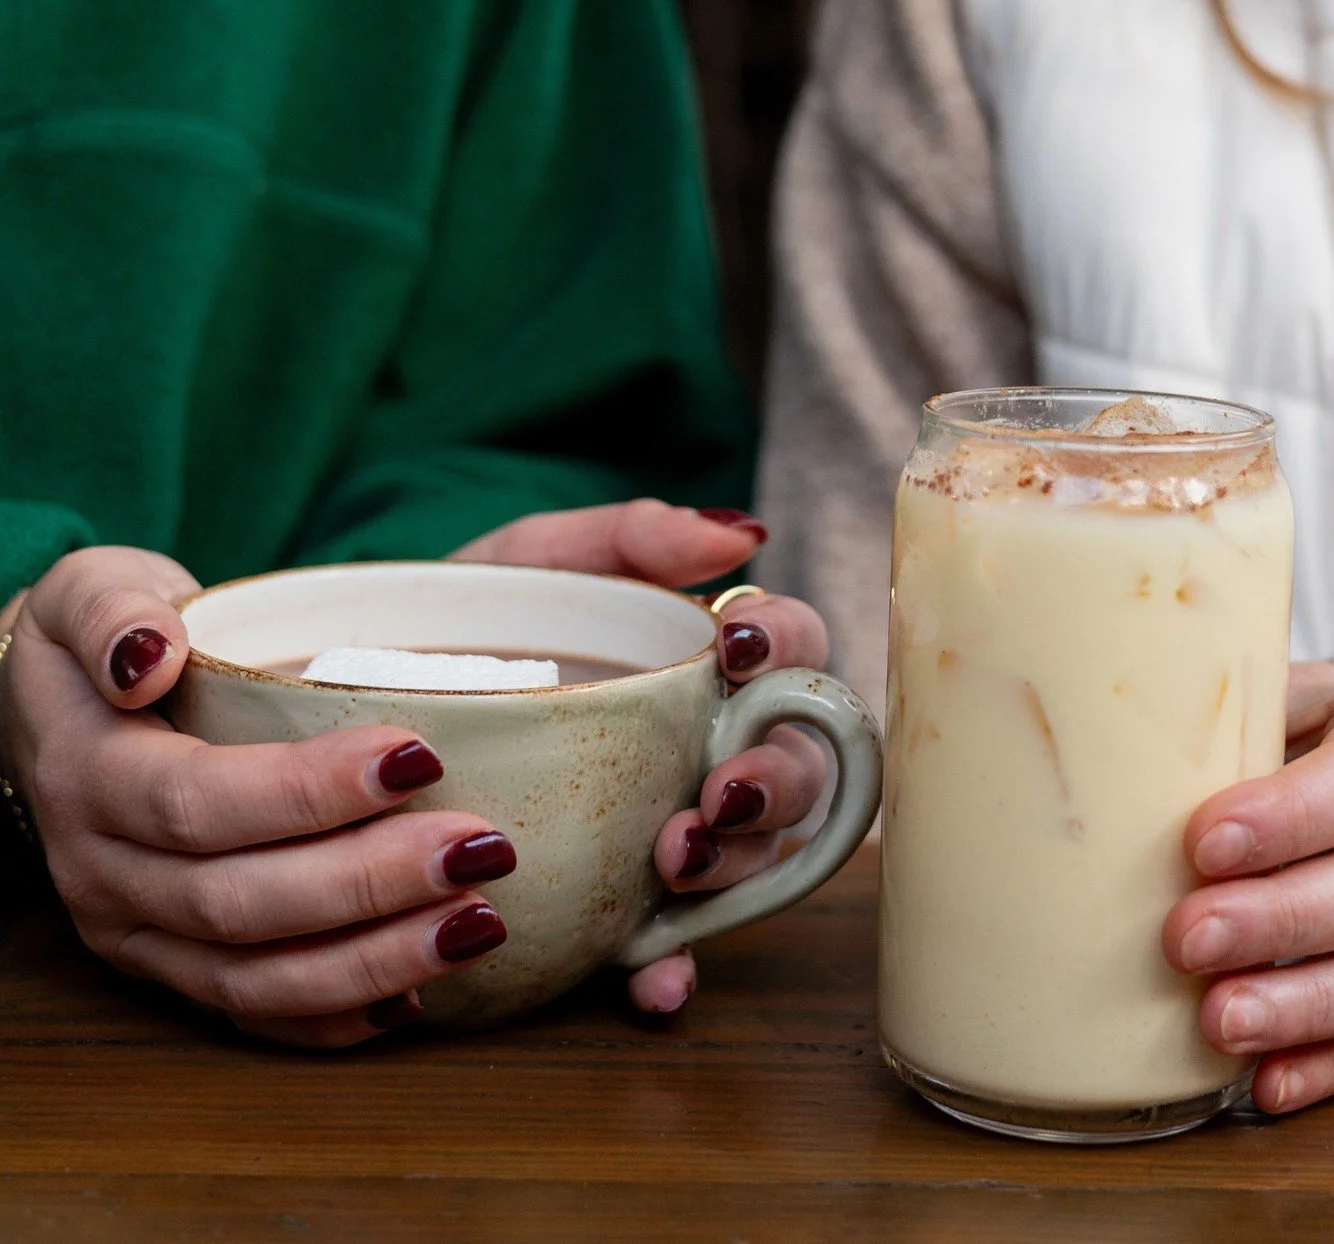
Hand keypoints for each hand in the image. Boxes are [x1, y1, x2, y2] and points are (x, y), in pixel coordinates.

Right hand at [2, 548, 515, 1047]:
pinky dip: (334, 1016)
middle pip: (240, 901)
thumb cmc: (105, 635)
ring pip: (252, 976)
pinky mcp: (169, 967)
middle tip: (482, 848)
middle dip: (370, 883)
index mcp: (88, 775)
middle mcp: (102, 872)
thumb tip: (150, 657)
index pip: (201, 798)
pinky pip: (251, 1013)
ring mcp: (135, 933)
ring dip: (373, 960)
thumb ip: (116, 610)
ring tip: (479, 924)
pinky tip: (419, 994)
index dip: (310, 789)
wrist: (58, 708)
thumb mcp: (90, 588)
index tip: (423, 757)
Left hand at [453, 499, 828, 1012]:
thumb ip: (630, 535)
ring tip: (675, 861)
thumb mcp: (533, 559)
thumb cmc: (469, 620)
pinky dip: (674, 968)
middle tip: (717, 790)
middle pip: (796, 765)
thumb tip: (743, 533)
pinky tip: (653, 980)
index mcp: (704, 663)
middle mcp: (705, 747)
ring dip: (735, 867)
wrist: (356, 705)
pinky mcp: (619, 903)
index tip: (739, 653)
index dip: (790, 649)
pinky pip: (670, 949)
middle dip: (774, 782)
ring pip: (753, 857)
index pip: (794, 649)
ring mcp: (669, 827)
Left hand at [1162, 661, 1333, 1111]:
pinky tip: (1268, 1079)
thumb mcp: (1274, 698)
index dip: (1288, 817)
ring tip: (1218, 1022)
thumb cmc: (1305, 729)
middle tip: (1187, 939)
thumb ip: (1220, 728)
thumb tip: (1096, 751)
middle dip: (1280, 921)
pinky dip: (1331, 1061)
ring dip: (1304, 1006)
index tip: (1202, 843)